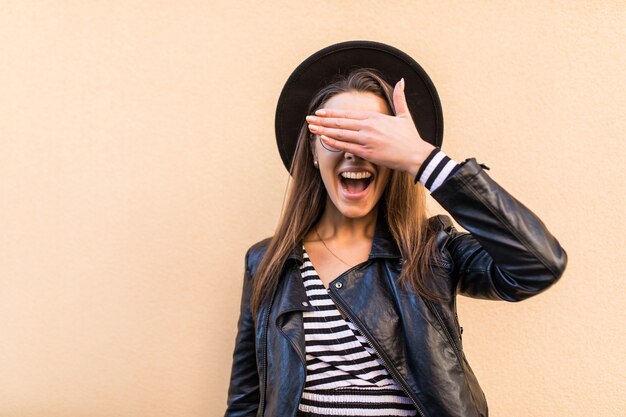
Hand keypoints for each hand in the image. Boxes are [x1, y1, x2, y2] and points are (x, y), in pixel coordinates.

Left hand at [306, 78, 435, 176]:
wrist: (416, 155)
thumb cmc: (410, 137)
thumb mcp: (404, 115)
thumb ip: (399, 98)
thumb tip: (401, 80)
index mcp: (374, 118)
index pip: (348, 114)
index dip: (332, 113)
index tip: (319, 112)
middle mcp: (368, 126)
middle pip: (340, 122)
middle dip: (322, 120)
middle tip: (308, 119)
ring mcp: (367, 139)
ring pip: (340, 133)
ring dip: (323, 130)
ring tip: (311, 128)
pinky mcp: (367, 152)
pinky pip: (347, 146)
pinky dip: (334, 142)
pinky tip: (323, 138)